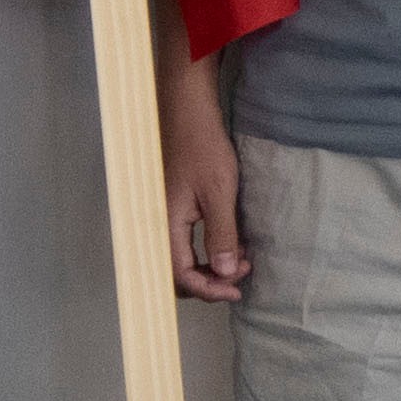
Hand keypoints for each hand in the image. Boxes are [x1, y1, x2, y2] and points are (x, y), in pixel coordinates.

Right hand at [161, 81, 248, 305]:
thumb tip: (225, 274)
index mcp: (165, 225)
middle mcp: (159, 225)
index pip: (181, 275)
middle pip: (176, 273)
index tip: (237, 288)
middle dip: (209, 281)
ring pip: (181, 258)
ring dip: (210, 265)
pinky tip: (231, 240)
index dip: (210, 288)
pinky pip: (185, 241)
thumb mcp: (219, 193)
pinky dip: (207, 249)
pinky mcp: (173, 206)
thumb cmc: (203, 148)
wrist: (188, 112)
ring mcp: (164, 215)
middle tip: (241, 275)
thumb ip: (221, 235)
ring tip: (242, 258)